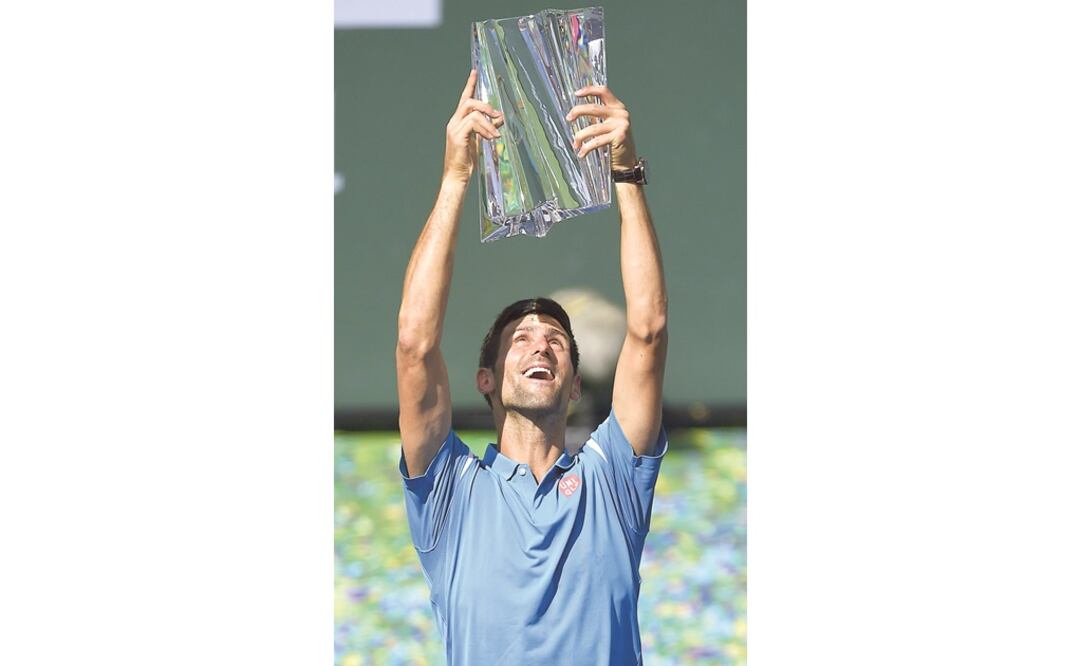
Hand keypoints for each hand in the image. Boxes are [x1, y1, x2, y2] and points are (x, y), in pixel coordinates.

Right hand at [443, 70, 503, 184]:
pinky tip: (491, 138)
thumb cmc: (466, 161)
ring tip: (496, 135)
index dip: (470, 85)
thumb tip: (500, 117)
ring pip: (473, 111)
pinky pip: (474, 123)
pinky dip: (485, 129)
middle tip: (497, 115)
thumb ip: (488, 128)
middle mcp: (454, 122)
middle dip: (485, 105)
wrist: (456, 177)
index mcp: (458, 122)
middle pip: (469, 101)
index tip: (474, 72)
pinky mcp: (458, 136)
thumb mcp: (480, 141)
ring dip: (488, 122)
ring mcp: (454, 129)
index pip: (464, 99)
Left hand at [565, 85, 637, 170]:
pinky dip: (586, 148)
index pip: (603, 91)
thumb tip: (576, 112)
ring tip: (575, 144)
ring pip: (593, 128)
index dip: (589, 90)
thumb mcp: (609, 125)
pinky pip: (597, 141)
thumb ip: (598, 116)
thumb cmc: (615, 143)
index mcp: (618, 107)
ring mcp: (621, 125)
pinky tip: (581, 153)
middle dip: (578, 112)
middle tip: (569, 118)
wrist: (626, 161)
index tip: (576, 94)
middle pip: (594, 108)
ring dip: (580, 136)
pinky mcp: (619, 137)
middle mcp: (621, 114)